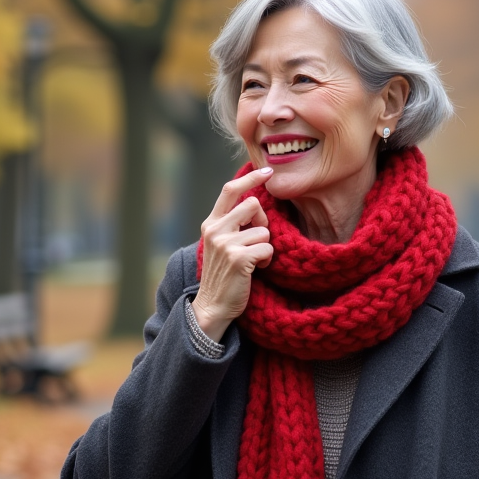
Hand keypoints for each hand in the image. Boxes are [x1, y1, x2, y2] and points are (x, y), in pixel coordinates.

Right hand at [191, 167, 273, 341]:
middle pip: (252, 205)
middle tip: (257, 240)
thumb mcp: (221, 244)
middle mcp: (215, 230)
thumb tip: (254, 201)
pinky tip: (256, 269)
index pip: (230, 190)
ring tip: (254, 260)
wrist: (212, 307)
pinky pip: (267, 248)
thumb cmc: (223, 275)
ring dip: (265, 246)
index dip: (250, 178)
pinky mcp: (238, 259)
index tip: (267, 172)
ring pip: (263, 230)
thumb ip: (231, 224)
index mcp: (210, 224)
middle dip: (263, 222)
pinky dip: (267, 259)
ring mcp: (225, 244)